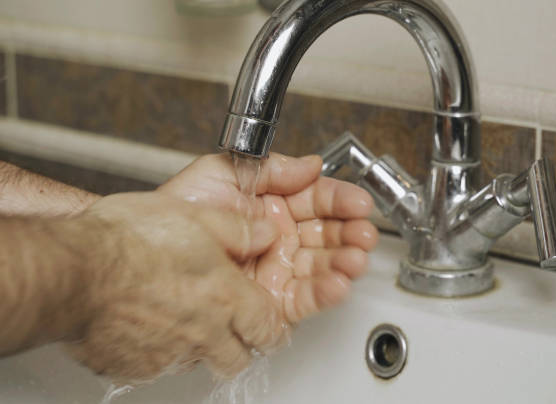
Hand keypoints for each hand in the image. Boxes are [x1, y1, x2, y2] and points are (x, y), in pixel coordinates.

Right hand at [67, 192, 285, 381]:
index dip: (270, 326)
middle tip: (227, 326)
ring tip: (178, 317)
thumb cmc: (127, 240)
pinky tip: (143, 324)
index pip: (267, 328)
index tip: (264, 322)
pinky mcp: (133, 368)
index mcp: (224, 297)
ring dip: (196, 346)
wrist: (72, 270)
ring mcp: (167, 355)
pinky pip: (154, 367)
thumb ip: (236, 229)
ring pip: (196, 363)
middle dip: (239, 346)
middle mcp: (203, 333)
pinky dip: (155, 351)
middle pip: (237, 359)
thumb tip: (264, 234)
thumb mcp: (193, 215)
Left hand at [158, 153, 377, 322]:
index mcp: (272, 206)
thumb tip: (311, 165)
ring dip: (344, 263)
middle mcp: (279, 238)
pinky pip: (304, 298)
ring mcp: (276, 270)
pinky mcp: (270, 303)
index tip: (358, 203)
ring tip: (356, 258)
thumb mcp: (224, 172)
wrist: (149, 249)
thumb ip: (272, 168)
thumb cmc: (179, 210)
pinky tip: (339, 283)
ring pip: (320, 267)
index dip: (339, 201)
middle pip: (325, 235)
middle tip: (364, 233)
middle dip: (349, 234)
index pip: (316, 200)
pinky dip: (325, 292)